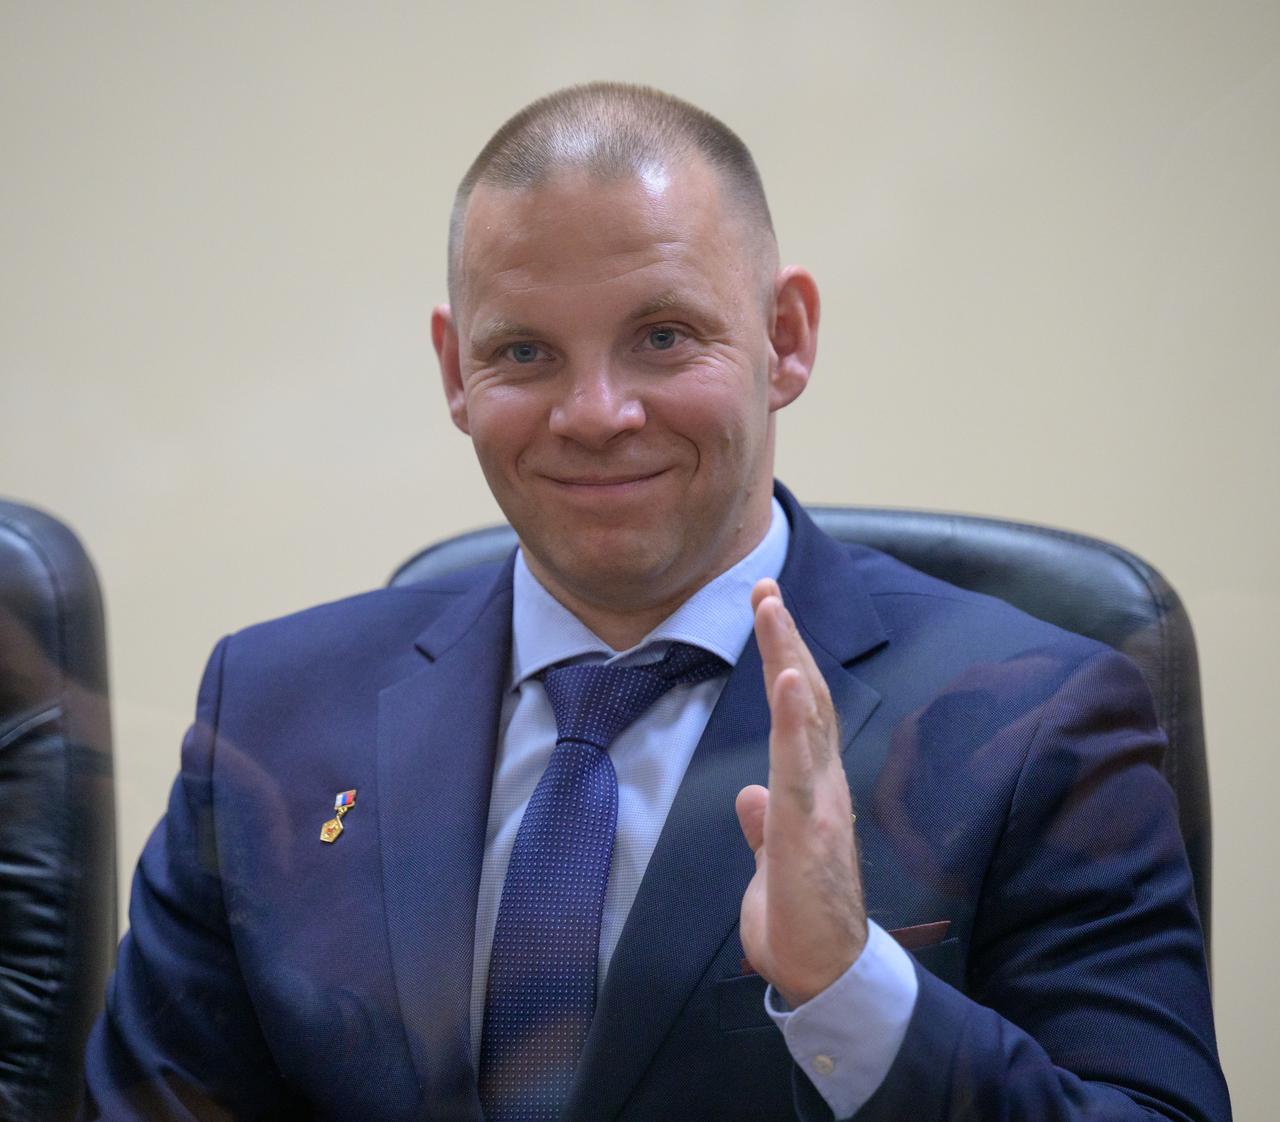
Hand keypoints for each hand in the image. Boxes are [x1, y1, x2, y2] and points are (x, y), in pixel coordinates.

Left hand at [735, 578, 867, 1007]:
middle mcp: (822, 786)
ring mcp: (818, 805)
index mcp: (811, 791)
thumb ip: (764, 824)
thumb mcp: (772, 862)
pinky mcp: (807, 831)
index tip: (767, 613)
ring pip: (804, 718)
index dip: (785, 660)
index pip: (799, 712)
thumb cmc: (801, 920)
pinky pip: (800, 767)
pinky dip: (794, 721)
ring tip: (772, 608)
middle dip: (785, 639)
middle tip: (764, 586)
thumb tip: (749, 795)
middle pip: (805, 698)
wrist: (826, 977)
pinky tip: (786, 680)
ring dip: (788, 659)